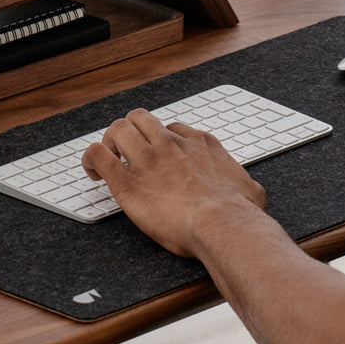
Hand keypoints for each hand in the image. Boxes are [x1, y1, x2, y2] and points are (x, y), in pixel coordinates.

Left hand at [83, 109, 267, 256]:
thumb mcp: (252, 189)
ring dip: (110, 141)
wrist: (222, 224)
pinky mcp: (127, 184)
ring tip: (108, 158)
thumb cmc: (239, 212)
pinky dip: (92, 159)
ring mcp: (147, 161)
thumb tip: (252, 191)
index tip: (158, 152)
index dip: (161, 139)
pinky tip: (92, 170)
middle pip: (140, 119)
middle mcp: (171, 145)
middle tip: (126, 150)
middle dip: (130, 130)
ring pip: (117, 130)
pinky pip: (100, 157)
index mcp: (199, 144)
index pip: (173, 128)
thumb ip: (246, 185)